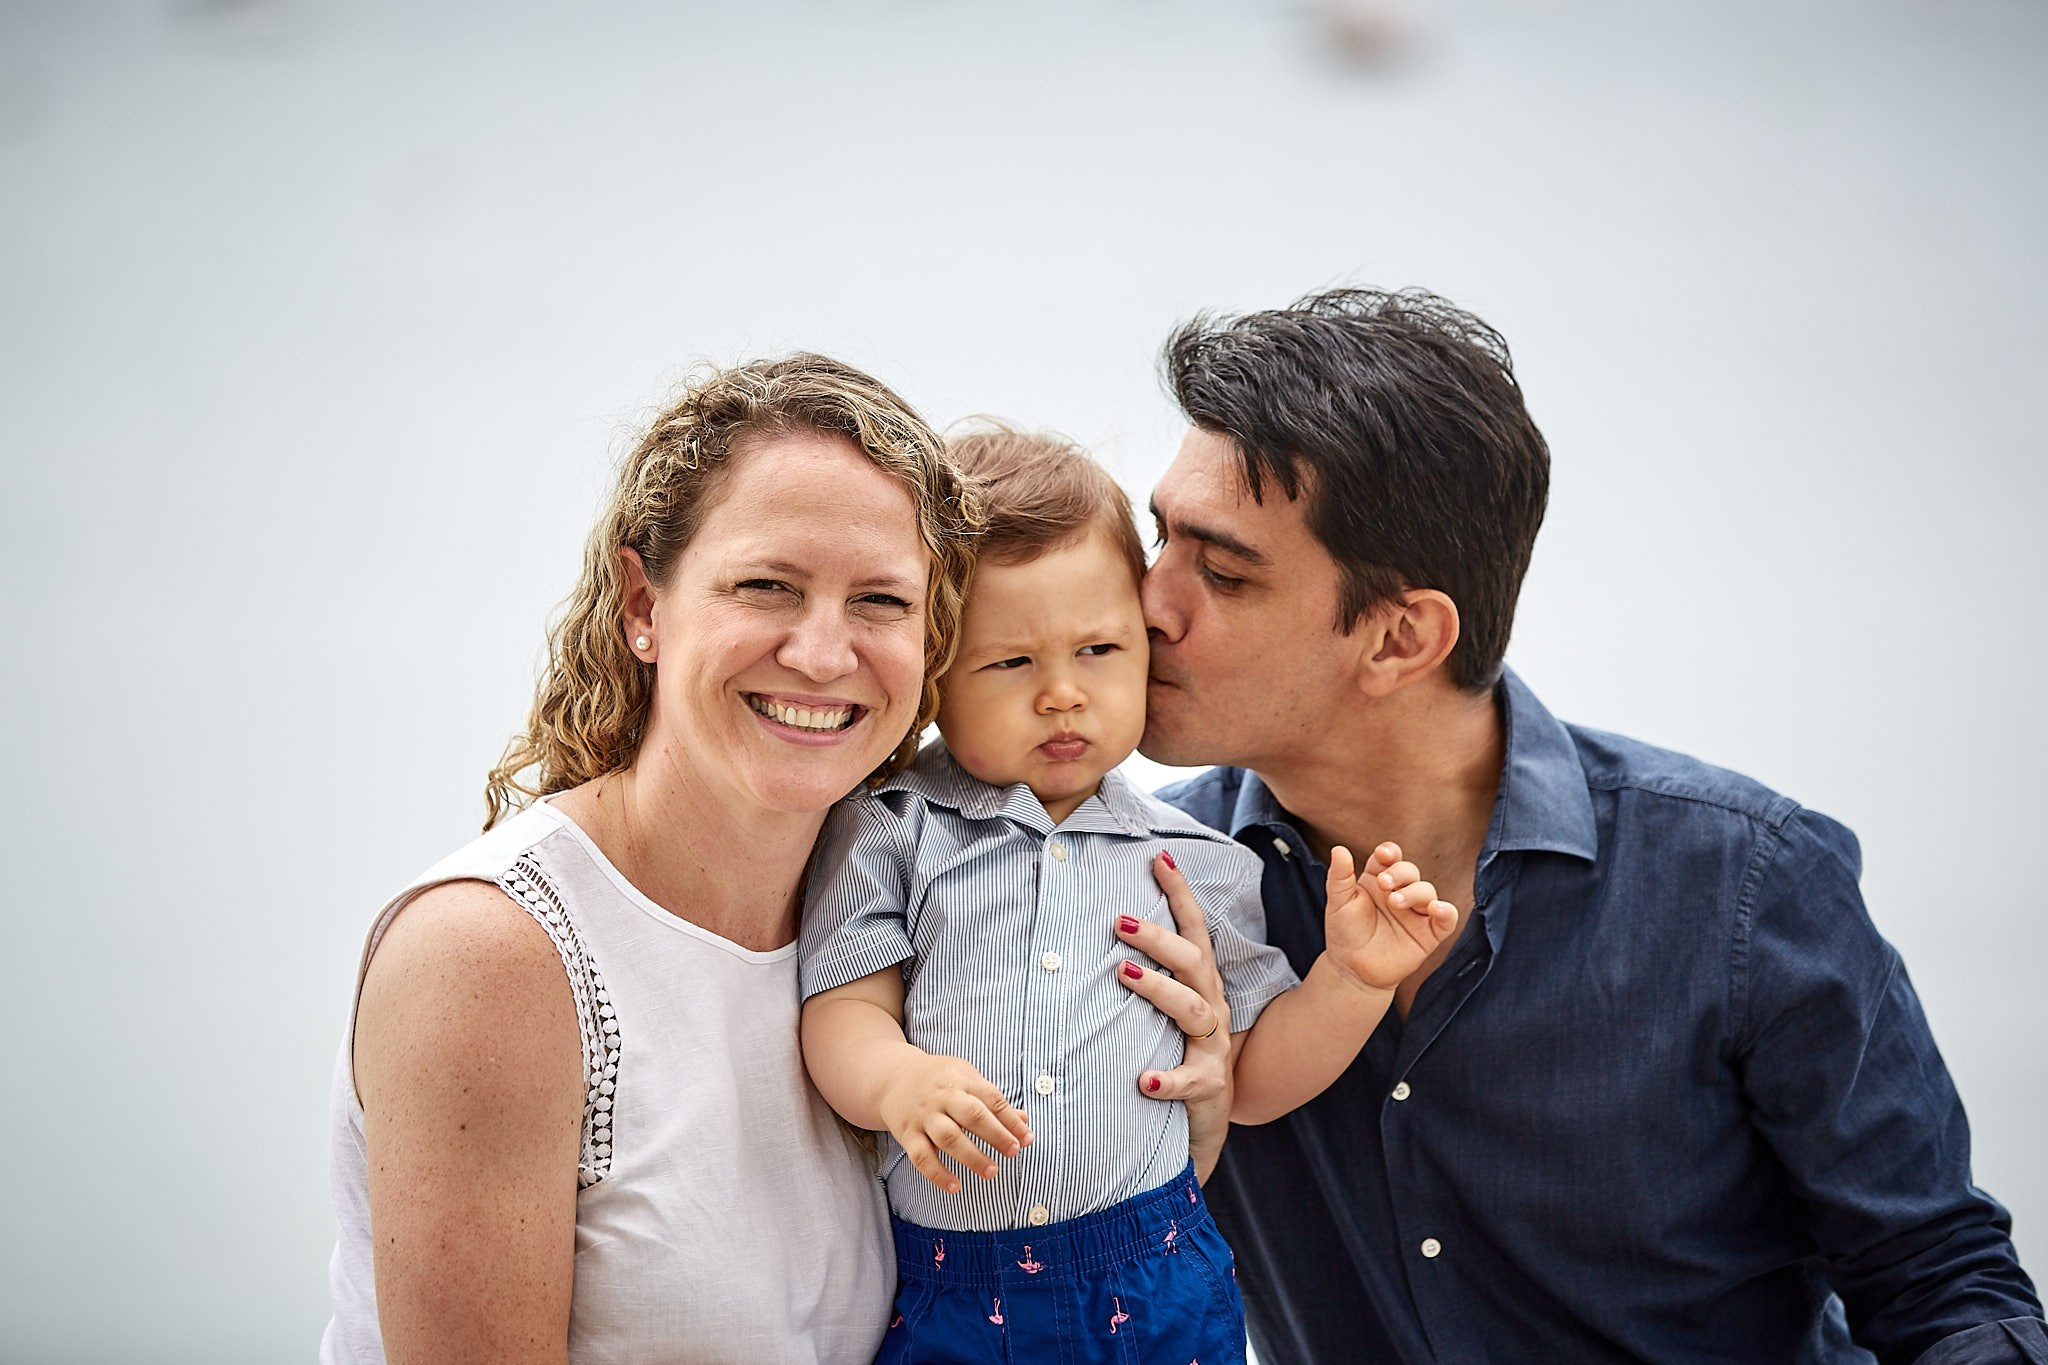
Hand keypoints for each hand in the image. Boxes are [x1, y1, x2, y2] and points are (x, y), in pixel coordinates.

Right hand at [873, 1050, 1031, 1193]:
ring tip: (992, 1172)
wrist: (892, 1076)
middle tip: (1014, 1151)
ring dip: (971, 1156)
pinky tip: (955, 1187)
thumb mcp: (967, 1078)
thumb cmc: (939, 1079)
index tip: (1027, 1138)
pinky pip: (921, 1156)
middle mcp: (942, 1097)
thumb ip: (993, 1100)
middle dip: (995, 1134)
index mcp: (961, 1081)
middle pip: (971, 1115)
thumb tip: (1024, 1121)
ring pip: (948, 1137)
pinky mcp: (907, 1133)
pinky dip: (938, 1173)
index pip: (991, 1099)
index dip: (1011, 1119)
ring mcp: (924, 1116)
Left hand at [1113, 849, 1233, 1180]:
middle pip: (1193, 962)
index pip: (1194, 930)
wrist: (1202, 1124)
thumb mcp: (1164, 1011)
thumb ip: (1144, 975)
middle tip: (1119, 920)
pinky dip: (1169, 1079)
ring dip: (1157, 988)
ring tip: (1122, 973)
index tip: (1159, 858)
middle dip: (1159, 938)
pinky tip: (1146, 1079)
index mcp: (1201, 985)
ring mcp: (1213, 1047)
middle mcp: (1212, 1007)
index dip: (1180, 893)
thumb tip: (1103, 927)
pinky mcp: (1210, 1086)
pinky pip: (1192, 1080)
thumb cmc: (1175, 1054)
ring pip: (1191, 1009)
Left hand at [1324, 842, 1458, 993]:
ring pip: (1427, 891)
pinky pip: (1447, 919)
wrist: (1352, 969)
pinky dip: (1447, 911)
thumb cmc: (1345, 933)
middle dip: (1400, 873)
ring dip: (1415, 892)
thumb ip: (1340, 876)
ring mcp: (1416, 912)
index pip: (1390, 858)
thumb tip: (1338, 848)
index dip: (1390, 852)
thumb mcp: (1338, 902)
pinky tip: (1437, 908)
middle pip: (1410, 871)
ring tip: (1396, 902)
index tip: (1383, 854)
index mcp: (1379, 880)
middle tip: (1384, 884)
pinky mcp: (1429, 934)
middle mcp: (1400, 892)